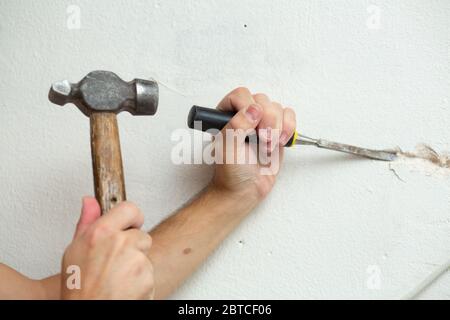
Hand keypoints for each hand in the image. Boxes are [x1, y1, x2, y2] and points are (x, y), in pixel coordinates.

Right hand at [61, 197, 153, 299]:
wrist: (89, 312)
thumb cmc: (78, 288)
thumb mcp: (74, 251)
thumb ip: (87, 223)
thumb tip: (90, 201)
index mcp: (101, 234)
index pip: (129, 208)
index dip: (132, 216)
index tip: (130, 223)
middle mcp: (121, 244)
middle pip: (141, 236)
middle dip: (133, 247)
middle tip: (114, 262)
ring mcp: (136, 262)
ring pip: (144, 256)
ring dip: (136, 265)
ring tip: (115, 278)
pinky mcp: (147, 278)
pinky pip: (148, 273)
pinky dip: (140, 281)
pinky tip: (123, 287)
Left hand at [211, 87, 295, 201]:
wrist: (244, 191)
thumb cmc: (231, 172)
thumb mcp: (228, 148)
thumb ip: (237, 125)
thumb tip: (255, 109)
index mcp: (226, 115)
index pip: (240, 95)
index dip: (250, 107)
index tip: (251, 127)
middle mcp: (244, 116)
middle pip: (263, 100)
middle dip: (267, 121)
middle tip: (262, 141)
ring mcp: (262, 123)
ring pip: (278, 108)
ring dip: (278, 128)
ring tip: (268, 147)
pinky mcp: (277, 131)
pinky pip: (289, 117)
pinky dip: (289, 128)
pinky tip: (280, 143)